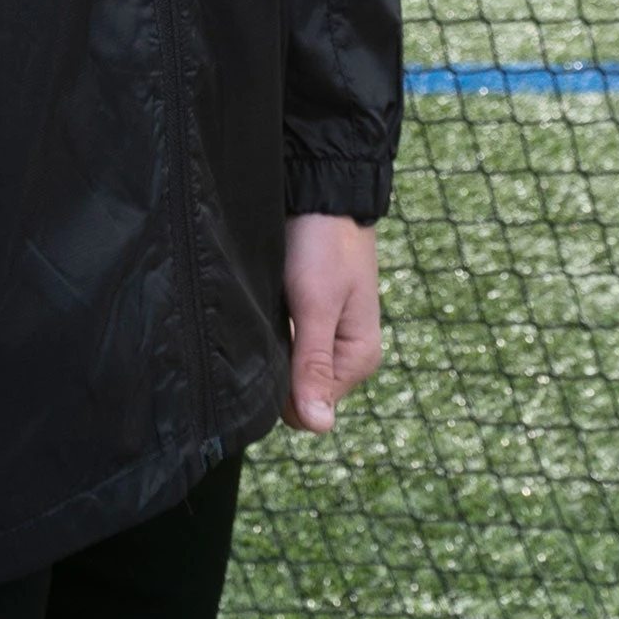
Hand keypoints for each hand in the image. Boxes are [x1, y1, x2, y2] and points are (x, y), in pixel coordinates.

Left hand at [281, 213, 381, 433]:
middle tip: (261, 323)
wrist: (321, 190)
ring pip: (285, 364)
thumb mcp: (316, 305)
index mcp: (357, 360)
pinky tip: (261, 305)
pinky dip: (268, 329)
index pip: (307, 412)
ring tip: (262, 309)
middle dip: (273, 368)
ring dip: (269, 346)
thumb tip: (320, 428)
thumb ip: (314, 364)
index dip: (279, 393)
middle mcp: (342, 353)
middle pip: (295, 391)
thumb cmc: (323, 243)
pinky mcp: (306, 313)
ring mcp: (324, 333)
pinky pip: (282, 340)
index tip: (265, 352)